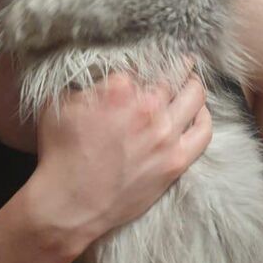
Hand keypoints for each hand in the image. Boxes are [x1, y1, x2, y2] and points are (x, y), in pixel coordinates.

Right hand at [27, 69, 211, 252]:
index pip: (144, 62)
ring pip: (195, 96)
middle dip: (176, 66)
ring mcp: (165, 135)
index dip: (148, 59)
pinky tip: (199, 112)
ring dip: (194, 85)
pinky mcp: (175, 160)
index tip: (152, 59)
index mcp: (119, 88)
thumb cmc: (61, 155)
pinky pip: (203, 131)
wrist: (70, 203)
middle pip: (173, 75)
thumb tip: (99, 74)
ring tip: (192, 82)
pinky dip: (204, 117)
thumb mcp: (58, 105)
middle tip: (180, 63)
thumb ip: (83, 83)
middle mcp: (147, 107)